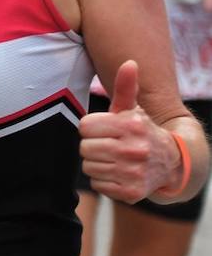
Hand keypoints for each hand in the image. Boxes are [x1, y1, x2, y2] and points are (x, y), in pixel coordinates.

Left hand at [79, 60, 184, 203]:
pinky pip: (97, 185)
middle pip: (84, 148)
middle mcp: (134, 149)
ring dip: (97, 164)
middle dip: (92, 146)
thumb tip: (129, 63)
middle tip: (108, 145)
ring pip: (89, 167)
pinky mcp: (131, 193)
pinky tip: (118, 174)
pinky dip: (103, 181)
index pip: (84, 126)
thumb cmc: (140, 132)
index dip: (90, 128)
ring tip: (113, 159)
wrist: (171, 163)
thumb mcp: (133, 109)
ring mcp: (134, 173)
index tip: (104, 130)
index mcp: (131, 125)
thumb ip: (125, 87)